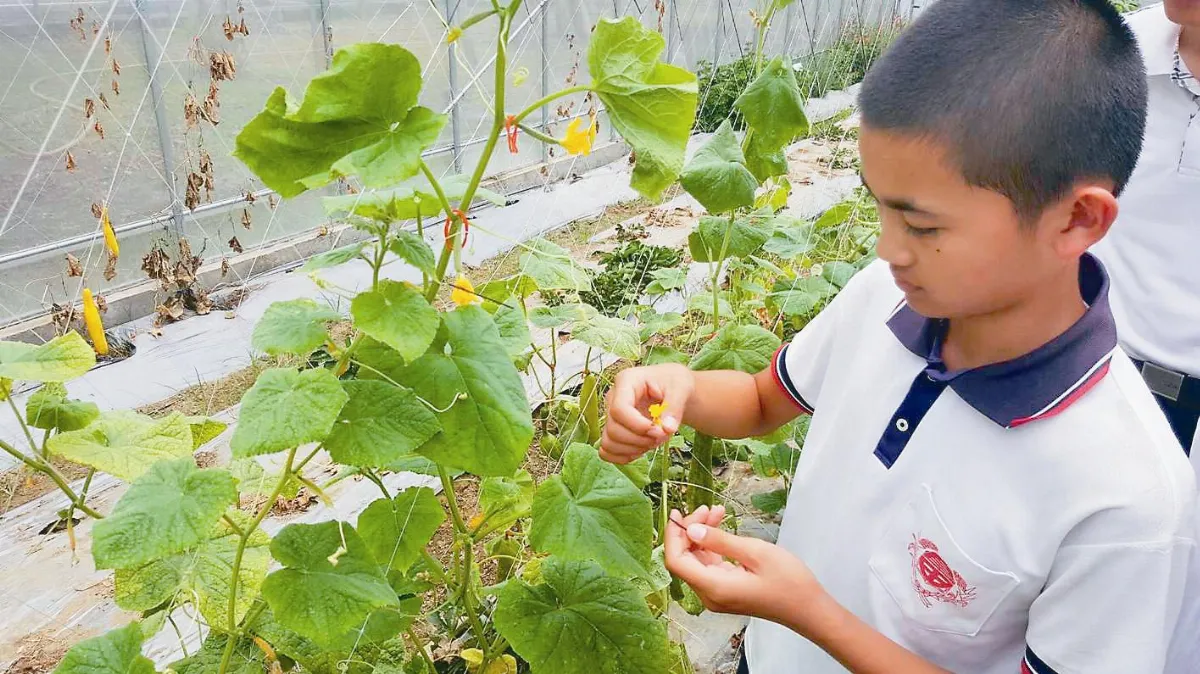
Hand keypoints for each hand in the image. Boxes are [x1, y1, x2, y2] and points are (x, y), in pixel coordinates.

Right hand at [600, 363, 693, 463]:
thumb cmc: (674, 383)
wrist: (672, 389)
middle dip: (639, 440)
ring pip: (608, 442)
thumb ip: (674, 407)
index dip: (638, 426)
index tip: (659, 431)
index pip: (619, 409)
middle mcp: (613, 398)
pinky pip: (607, 451)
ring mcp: (610, 415)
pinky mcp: (612, 429)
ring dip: (632, 450)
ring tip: (652, 442)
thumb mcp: (681, 388)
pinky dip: (623, 456)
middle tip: (660, 437)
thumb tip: (667, 429)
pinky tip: (641, 450)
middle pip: (613, 429)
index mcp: (626, 381)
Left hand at [664, 505, 826, 630]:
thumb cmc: (789, 582)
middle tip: (708, 508)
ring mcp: (718, 594)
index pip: (677, 561)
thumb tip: (691, 530)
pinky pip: (710, 565)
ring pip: (697, 560)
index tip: (678, 513)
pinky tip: (721, 527)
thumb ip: (720, 541)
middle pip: (685, 560)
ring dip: (702, 535)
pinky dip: (712, 546)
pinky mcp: (727, 590)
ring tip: (718, 511)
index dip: (673, 536)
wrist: (809, 609)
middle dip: (690, 530)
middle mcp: (710, 595)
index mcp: (714, 587)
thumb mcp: (755, 553)